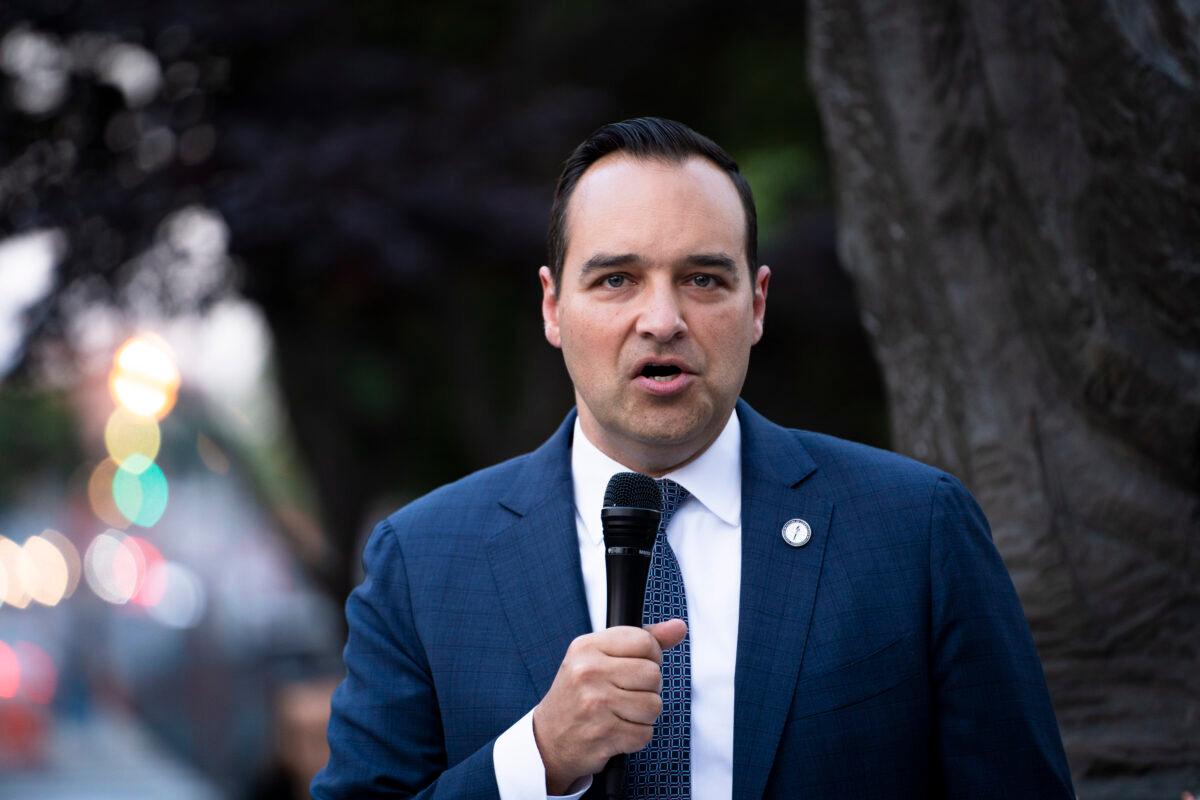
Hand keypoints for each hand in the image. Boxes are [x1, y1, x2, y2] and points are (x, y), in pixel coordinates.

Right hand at [532, 619, 686, 793]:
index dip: (651, 656)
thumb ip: (641, 640)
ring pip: (654, 705)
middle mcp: (589, 672)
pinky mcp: (604, 734)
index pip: (645, 641)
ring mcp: (595, 704)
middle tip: (625, 694)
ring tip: (620, 713)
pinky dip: (636, 736)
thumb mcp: (599, 657)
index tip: (637, 667)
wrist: (548, 740)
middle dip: (648, 688)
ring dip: (643, 715)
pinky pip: (645, 733)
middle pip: (653, 674)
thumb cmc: (578, 694)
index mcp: (587, 647)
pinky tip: (616, 730)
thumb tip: (679, 627)